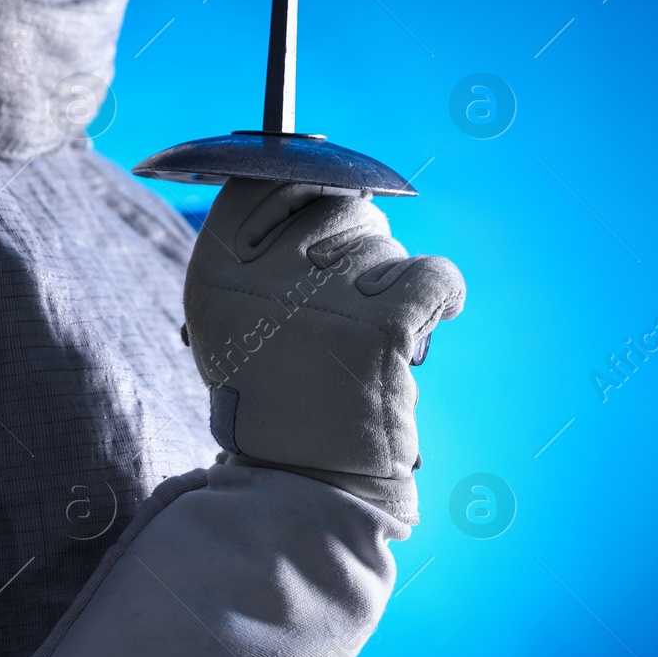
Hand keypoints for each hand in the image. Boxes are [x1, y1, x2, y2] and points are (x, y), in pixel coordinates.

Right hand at [182, 178, 464, 522]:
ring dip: (391, 282)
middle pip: (337, 203)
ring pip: (387, 242)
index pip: (262, 179)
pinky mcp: (383, 326)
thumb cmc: (280, 397)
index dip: (304, 179)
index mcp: (214, 274)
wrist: (307, 485)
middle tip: (352, 299)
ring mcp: (324, 300)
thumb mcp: (236, 322)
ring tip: (368, 340)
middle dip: (358, 242)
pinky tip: (427, 322)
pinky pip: (435, 273)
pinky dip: (443, 295)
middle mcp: (261, 279)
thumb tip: (316, 171)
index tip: (326, 189)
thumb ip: (259, 251)